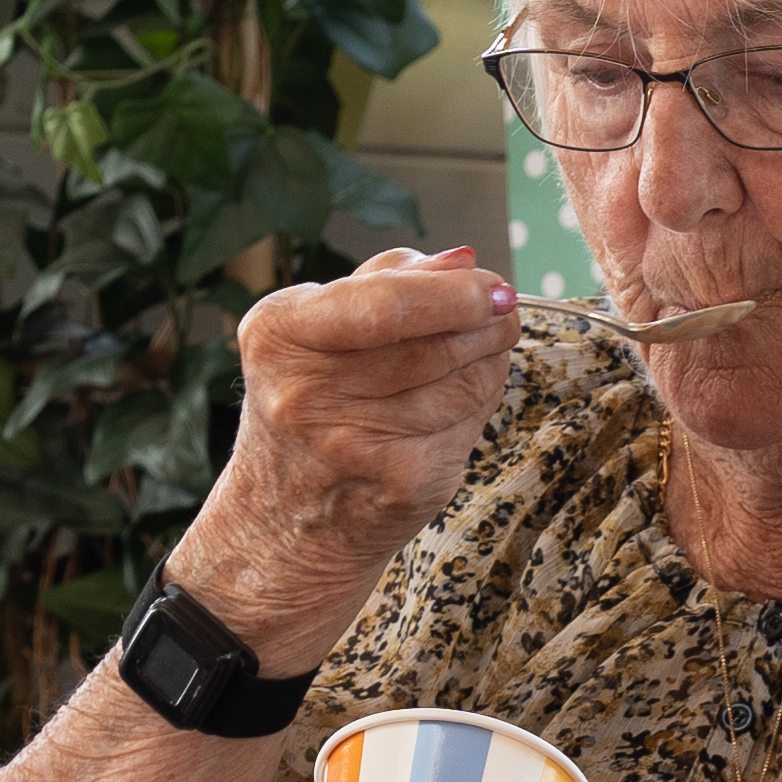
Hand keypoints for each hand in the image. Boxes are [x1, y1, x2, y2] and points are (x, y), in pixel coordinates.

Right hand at [183, 249, 522, 661]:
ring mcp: (352, 446)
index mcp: (279, 334)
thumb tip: (464, 261)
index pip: (386, 305)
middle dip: (486, 323)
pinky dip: (478, 406)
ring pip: (463, 384)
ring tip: (476, 354)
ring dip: (488, 361)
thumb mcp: (314, 330)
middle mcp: (305, 393)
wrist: (284, 521)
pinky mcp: (398, 483)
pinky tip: (456, 403)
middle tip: (502, 313)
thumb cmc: (310, 407)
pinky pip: (468, 425)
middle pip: (436, 345)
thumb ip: (386, 283)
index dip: (455, 295)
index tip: (494, 287)